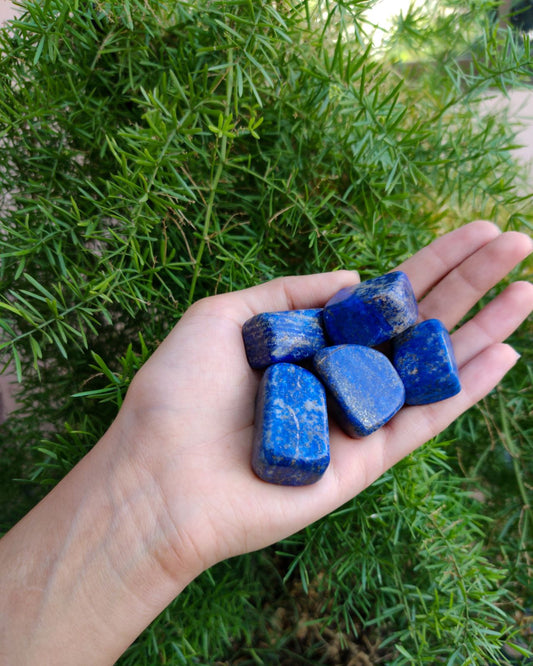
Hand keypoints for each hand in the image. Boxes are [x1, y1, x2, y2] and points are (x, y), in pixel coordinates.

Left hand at [119, 220, 532, 578]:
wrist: (160, 478)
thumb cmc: (178, 394)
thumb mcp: (225, 316)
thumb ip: (291, 292)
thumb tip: (355, 276)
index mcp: (310, 340)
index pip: (383, 295)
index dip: (428, 261)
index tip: (473, 230)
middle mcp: (340, 374)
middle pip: (416, 321)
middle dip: (469, 281)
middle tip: (519, 242)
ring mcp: (357, 417)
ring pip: (432, 366)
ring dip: (482, 327)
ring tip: (527, 289)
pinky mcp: (366, 459)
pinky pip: (425, 420)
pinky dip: (465, 389)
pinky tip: (503, 353)